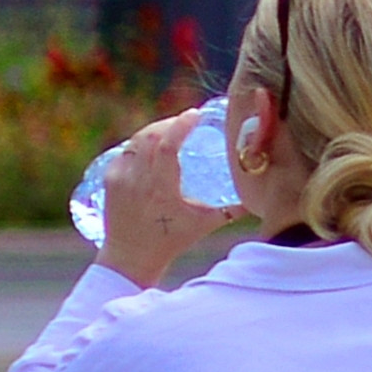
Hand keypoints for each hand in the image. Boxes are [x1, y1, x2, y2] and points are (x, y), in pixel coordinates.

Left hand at [96, 108, 231, 286]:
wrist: (130, 256)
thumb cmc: (171, 240)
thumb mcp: (205, 224)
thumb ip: (234, 208)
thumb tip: (261, 195)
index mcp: (161, 189)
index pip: (166, 147)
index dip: (180, 126)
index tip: (194, 114)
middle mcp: (137, 180)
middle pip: (149, 137)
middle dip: (169, 124)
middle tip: (186, 121)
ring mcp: (120, 179)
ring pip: (135, 141)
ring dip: (154, 130)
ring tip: (171, 129)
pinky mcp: (109, 180)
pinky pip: (125, 151)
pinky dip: (140, 143)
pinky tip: (150, 145)